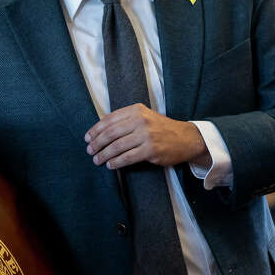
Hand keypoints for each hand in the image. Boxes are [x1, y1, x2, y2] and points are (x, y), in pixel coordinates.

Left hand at [84, 103, 209, 168]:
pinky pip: (127, 157)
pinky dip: (116, 162)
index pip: (109, 119)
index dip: (95, 130)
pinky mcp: (151, 150)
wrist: (186, 138)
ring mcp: (146, 136)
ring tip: (97, 160)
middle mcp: (140, 121)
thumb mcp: (143, 116)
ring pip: (117, 146)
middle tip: (90, 151)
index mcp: (135, 110)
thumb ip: (125, 120)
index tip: (87, 138)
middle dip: (97, 143)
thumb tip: (100, 131)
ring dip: (104, 154)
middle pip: (110, 133)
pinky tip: (110, 165)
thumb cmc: (160, 128)